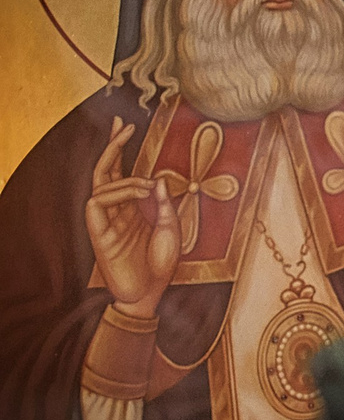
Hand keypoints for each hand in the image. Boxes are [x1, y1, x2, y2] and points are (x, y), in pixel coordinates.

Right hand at [86, 119, 178, 317]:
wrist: (150, 293)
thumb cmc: (161, 264)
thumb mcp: (171, 228)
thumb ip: (164, 204)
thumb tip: (158, 178)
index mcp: (131, 207)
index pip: (120, 171)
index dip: (119, 147)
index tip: (124, 125)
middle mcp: (115, 210)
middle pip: (104, 170)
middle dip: (112, 146)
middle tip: (122, 126)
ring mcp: (105, 220)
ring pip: (101, 183)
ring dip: (126, 177)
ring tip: (150, 184)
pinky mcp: (98, 232)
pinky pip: (97, 201)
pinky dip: (118, 191)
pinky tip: (139, 193)